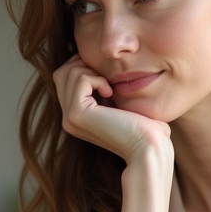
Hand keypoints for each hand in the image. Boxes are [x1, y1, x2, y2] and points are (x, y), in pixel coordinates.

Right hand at [54, 55, 173, 211]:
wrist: (148, 148)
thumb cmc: (144, 127)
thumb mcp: (119, 103)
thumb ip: (103, 87)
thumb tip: (99, 64)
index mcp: (75, 117)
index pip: (64, 78)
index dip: (85, 67)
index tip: (107, 76)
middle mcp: (67, 119)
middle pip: (62, 73)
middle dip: (85, 64)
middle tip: (107, 78)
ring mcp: (69, 118)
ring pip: (68, 72)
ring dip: (93, 71)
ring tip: (110, 87)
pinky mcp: (76, 114)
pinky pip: (80, 79)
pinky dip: (97, 78)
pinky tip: (111, 92)